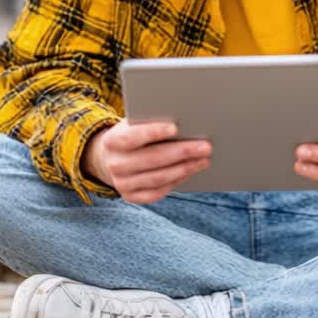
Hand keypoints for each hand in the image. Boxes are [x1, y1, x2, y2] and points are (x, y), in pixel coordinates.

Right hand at [82, 121, 211, 203]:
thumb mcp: (135, 124)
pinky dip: (176, 182)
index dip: (152, 132)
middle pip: (152, 159)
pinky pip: (157, 192)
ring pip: (158, 177)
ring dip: (184, 168)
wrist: (113, 158)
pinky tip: (190, 172)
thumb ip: (150, 122)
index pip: (131, 137)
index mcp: (112, 141)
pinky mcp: (131, 196)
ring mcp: (122, 183)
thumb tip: (183, 121)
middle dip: (182, 152)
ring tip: (204, 160)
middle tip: (205, 146)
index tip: (175, 127)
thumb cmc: (133, 135)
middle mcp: (114, 164)